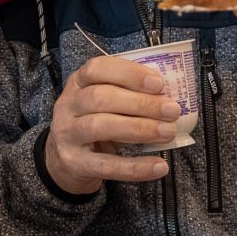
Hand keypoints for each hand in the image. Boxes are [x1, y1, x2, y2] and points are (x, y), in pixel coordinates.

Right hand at [43, 55, 180, 195]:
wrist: (64, 161)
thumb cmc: (94, 123)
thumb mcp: (104, 102)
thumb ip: (129, 95)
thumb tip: (168, 98)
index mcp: (78, 83)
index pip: (97, 69)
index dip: (128, 74)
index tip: (158, 83)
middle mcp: (68, 105)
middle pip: (100, 98)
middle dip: (140, 103)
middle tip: (172, 110)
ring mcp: (68, 134)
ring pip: (100, 126)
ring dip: (139, 128)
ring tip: (168, 132)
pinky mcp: (74, 162)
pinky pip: (107, 165)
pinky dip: (136, 166)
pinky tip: (159, 166)